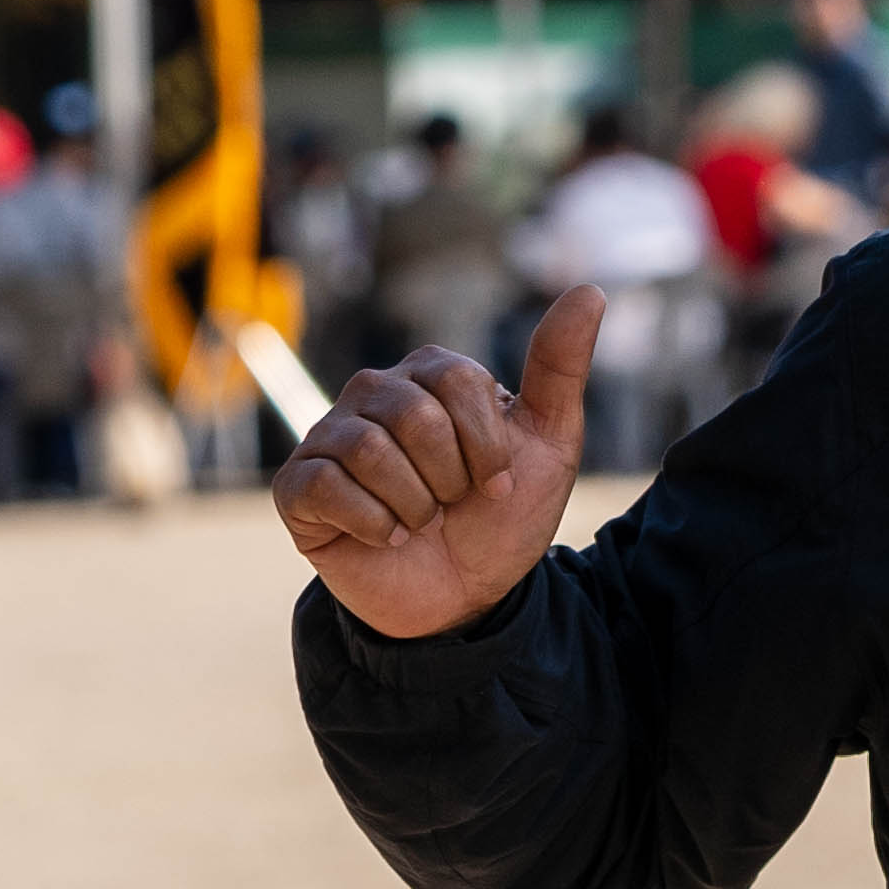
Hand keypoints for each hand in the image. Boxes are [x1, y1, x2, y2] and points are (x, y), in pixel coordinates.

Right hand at [277, 288, 603, 642]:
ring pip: (370, 451)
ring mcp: (331, 436)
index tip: (496, 482)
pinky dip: (373, 524)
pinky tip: (388, 537)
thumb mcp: (549, 444)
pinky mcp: (299, 485)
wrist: (462, 597)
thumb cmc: (501, 516)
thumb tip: (589, 291)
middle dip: (450, 479)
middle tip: (451, 504)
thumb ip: (561, 367)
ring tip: (421, 521)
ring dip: (414, 506)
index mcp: (430, 373)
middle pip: (414, 416)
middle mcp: (374, 392)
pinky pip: (327, 486)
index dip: (487, 446)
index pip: (460, 381)